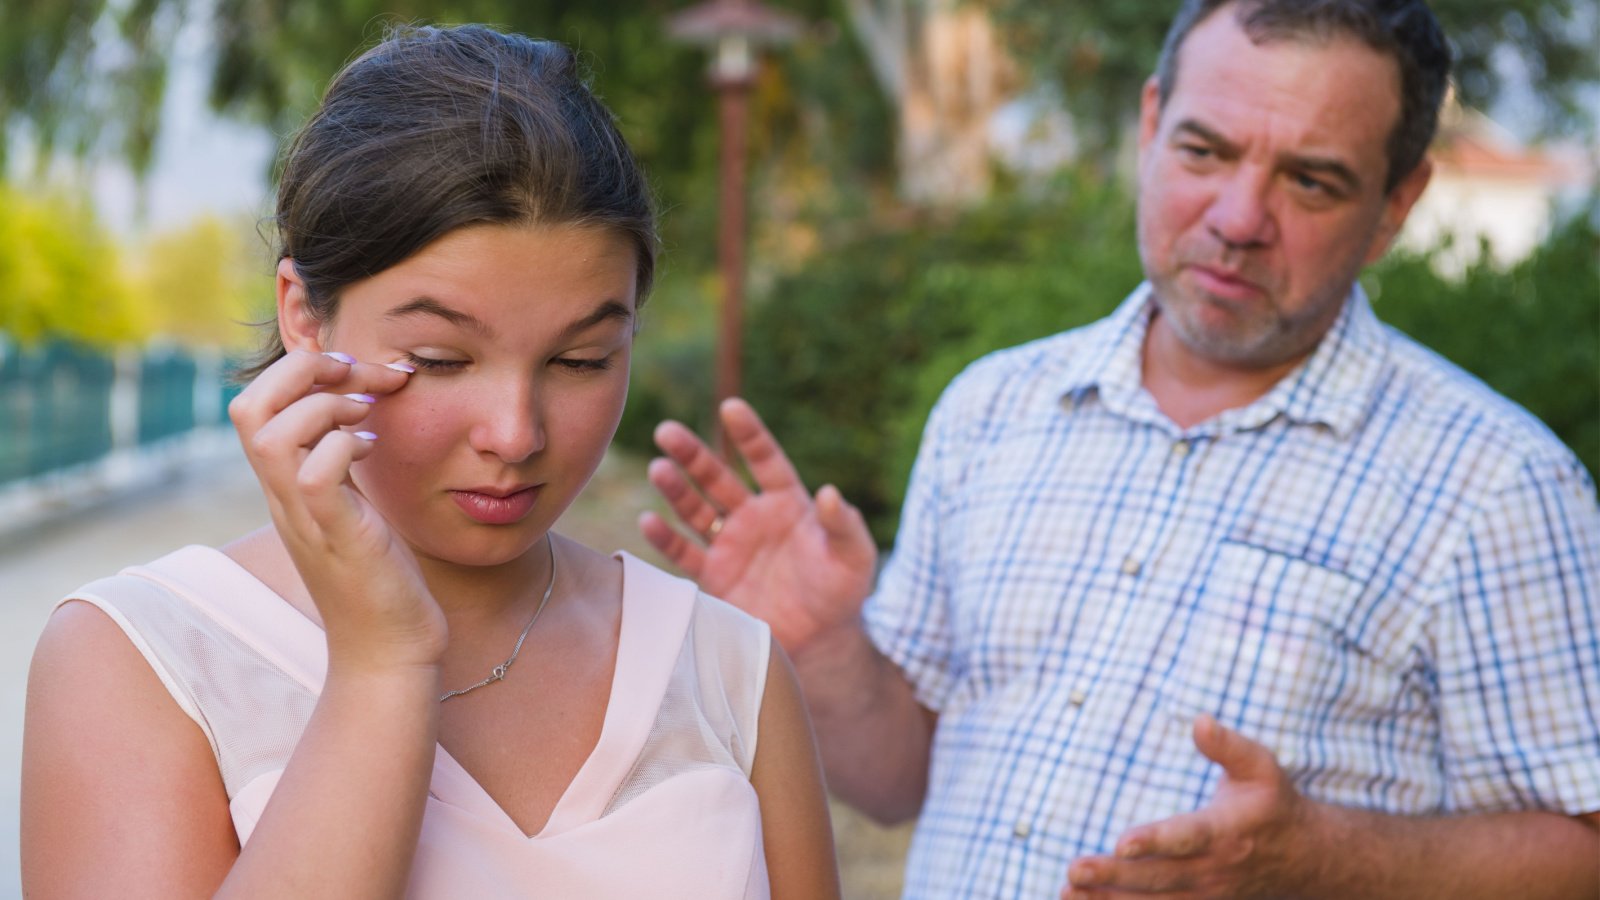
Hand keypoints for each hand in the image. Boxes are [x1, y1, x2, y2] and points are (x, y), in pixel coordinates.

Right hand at [229, 350, 445, 673]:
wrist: (387, 654)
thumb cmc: (380, 582)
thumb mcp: (352, 510)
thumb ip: (341, 466)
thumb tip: (355, 419)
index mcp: (284, 485)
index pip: (255, 404)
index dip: (299, 370)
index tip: (355, 373)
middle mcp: (282, 497)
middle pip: (248, 406)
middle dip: (302, 369)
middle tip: (356, 376)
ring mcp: (304, 517)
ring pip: (270, 434)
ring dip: (323, 405)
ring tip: (366, 413)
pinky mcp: (336, 536)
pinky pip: (314, 474)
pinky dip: (343, 445)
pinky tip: (373, 448)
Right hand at [639, 397, 877, 653]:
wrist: (820, 642)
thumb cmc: (843, 592)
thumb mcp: (854, 556)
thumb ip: (843, 524)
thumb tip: (830, 493)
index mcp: (787, 502)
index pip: (765, 459)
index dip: (749, 434)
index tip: (731, 407)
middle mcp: (753, 517)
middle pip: (717, 478)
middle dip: (693, 455)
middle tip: (666, 432)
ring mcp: (730, 546)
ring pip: (695, 510)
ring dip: (675, 490)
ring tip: (658, 469)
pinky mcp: (714, 577)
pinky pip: (684, 554)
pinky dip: (665, 539)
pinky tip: (648, 521)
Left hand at [1062, 715, 1316, 898]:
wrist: (1303, 858)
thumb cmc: (1271, 803)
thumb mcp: (1260, 767)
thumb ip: (1228, 745)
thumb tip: (1199, 720)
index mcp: (1226, 831)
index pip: (1186, 838)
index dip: (1154, 841)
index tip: (1121, 841)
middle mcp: (1213, 870)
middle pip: (1158, 877)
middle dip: (1114, 875)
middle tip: (1075, 868)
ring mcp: (1205, 895)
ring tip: (1068, 890)